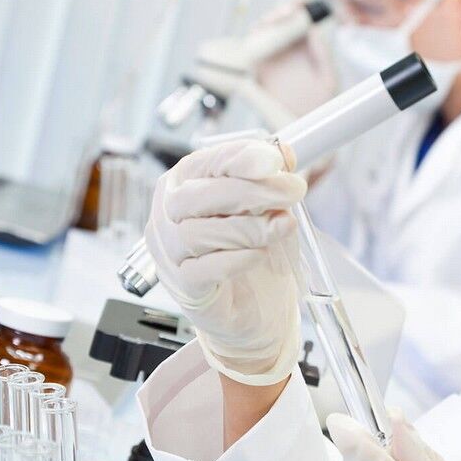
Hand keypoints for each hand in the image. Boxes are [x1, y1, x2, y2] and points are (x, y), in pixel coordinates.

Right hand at [145, 139, 306, 384]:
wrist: (258, 309)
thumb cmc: (256, 252)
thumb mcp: (270, 207)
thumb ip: (272, 178)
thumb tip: (283, 151)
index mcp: (184, 184)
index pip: (204, 163)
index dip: (239, 158)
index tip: (275, 161)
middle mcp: (168, 215)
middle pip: (198, 196)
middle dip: (252, 190)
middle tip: (293, 191)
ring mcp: (170, 253)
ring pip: (198, 233)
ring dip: (249, 226)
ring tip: (283, 225)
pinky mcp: (184, 287)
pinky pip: (203, 269)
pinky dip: (236, 259)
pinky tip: (260, 254)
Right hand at [255, 1, 337, 116]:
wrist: (307, 132)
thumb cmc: (322, 108)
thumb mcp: (330, 80)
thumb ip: (324, 56)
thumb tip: (313, 32)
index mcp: (306, 46)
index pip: (301, 17)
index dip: (298, 4)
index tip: (298, 3)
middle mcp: (287, 49)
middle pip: (279, 20)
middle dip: (279, 12)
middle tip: (284, 15)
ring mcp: (270, 59)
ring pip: (262, 32)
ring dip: (265, 24)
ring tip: (271, 25)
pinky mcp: (255, 72)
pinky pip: (249, 53)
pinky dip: (250, 43)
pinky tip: (256, 41)